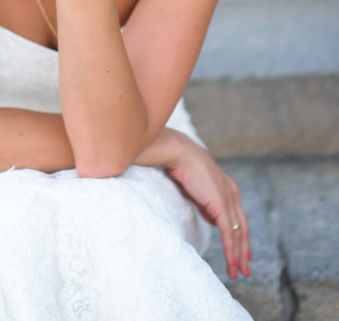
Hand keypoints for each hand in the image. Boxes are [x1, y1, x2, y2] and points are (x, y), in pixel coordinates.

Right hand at [137, 130, 250, 279]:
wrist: (179, 153)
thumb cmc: (183, 166)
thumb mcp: (198, 188)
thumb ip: (207, 204)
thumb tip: (212, 218)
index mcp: (229, 188)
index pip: (240, 217)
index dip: (242, 236)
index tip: (243, 252)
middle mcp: (233, 194)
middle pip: (243, 228)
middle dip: (244, 249)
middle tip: (245, 268)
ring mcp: (228, 200)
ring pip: (238, 233)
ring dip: (238, 254)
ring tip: (238, 272)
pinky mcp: (220, 205)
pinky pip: (229, 233)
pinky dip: (231, 250)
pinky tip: (231, 262)